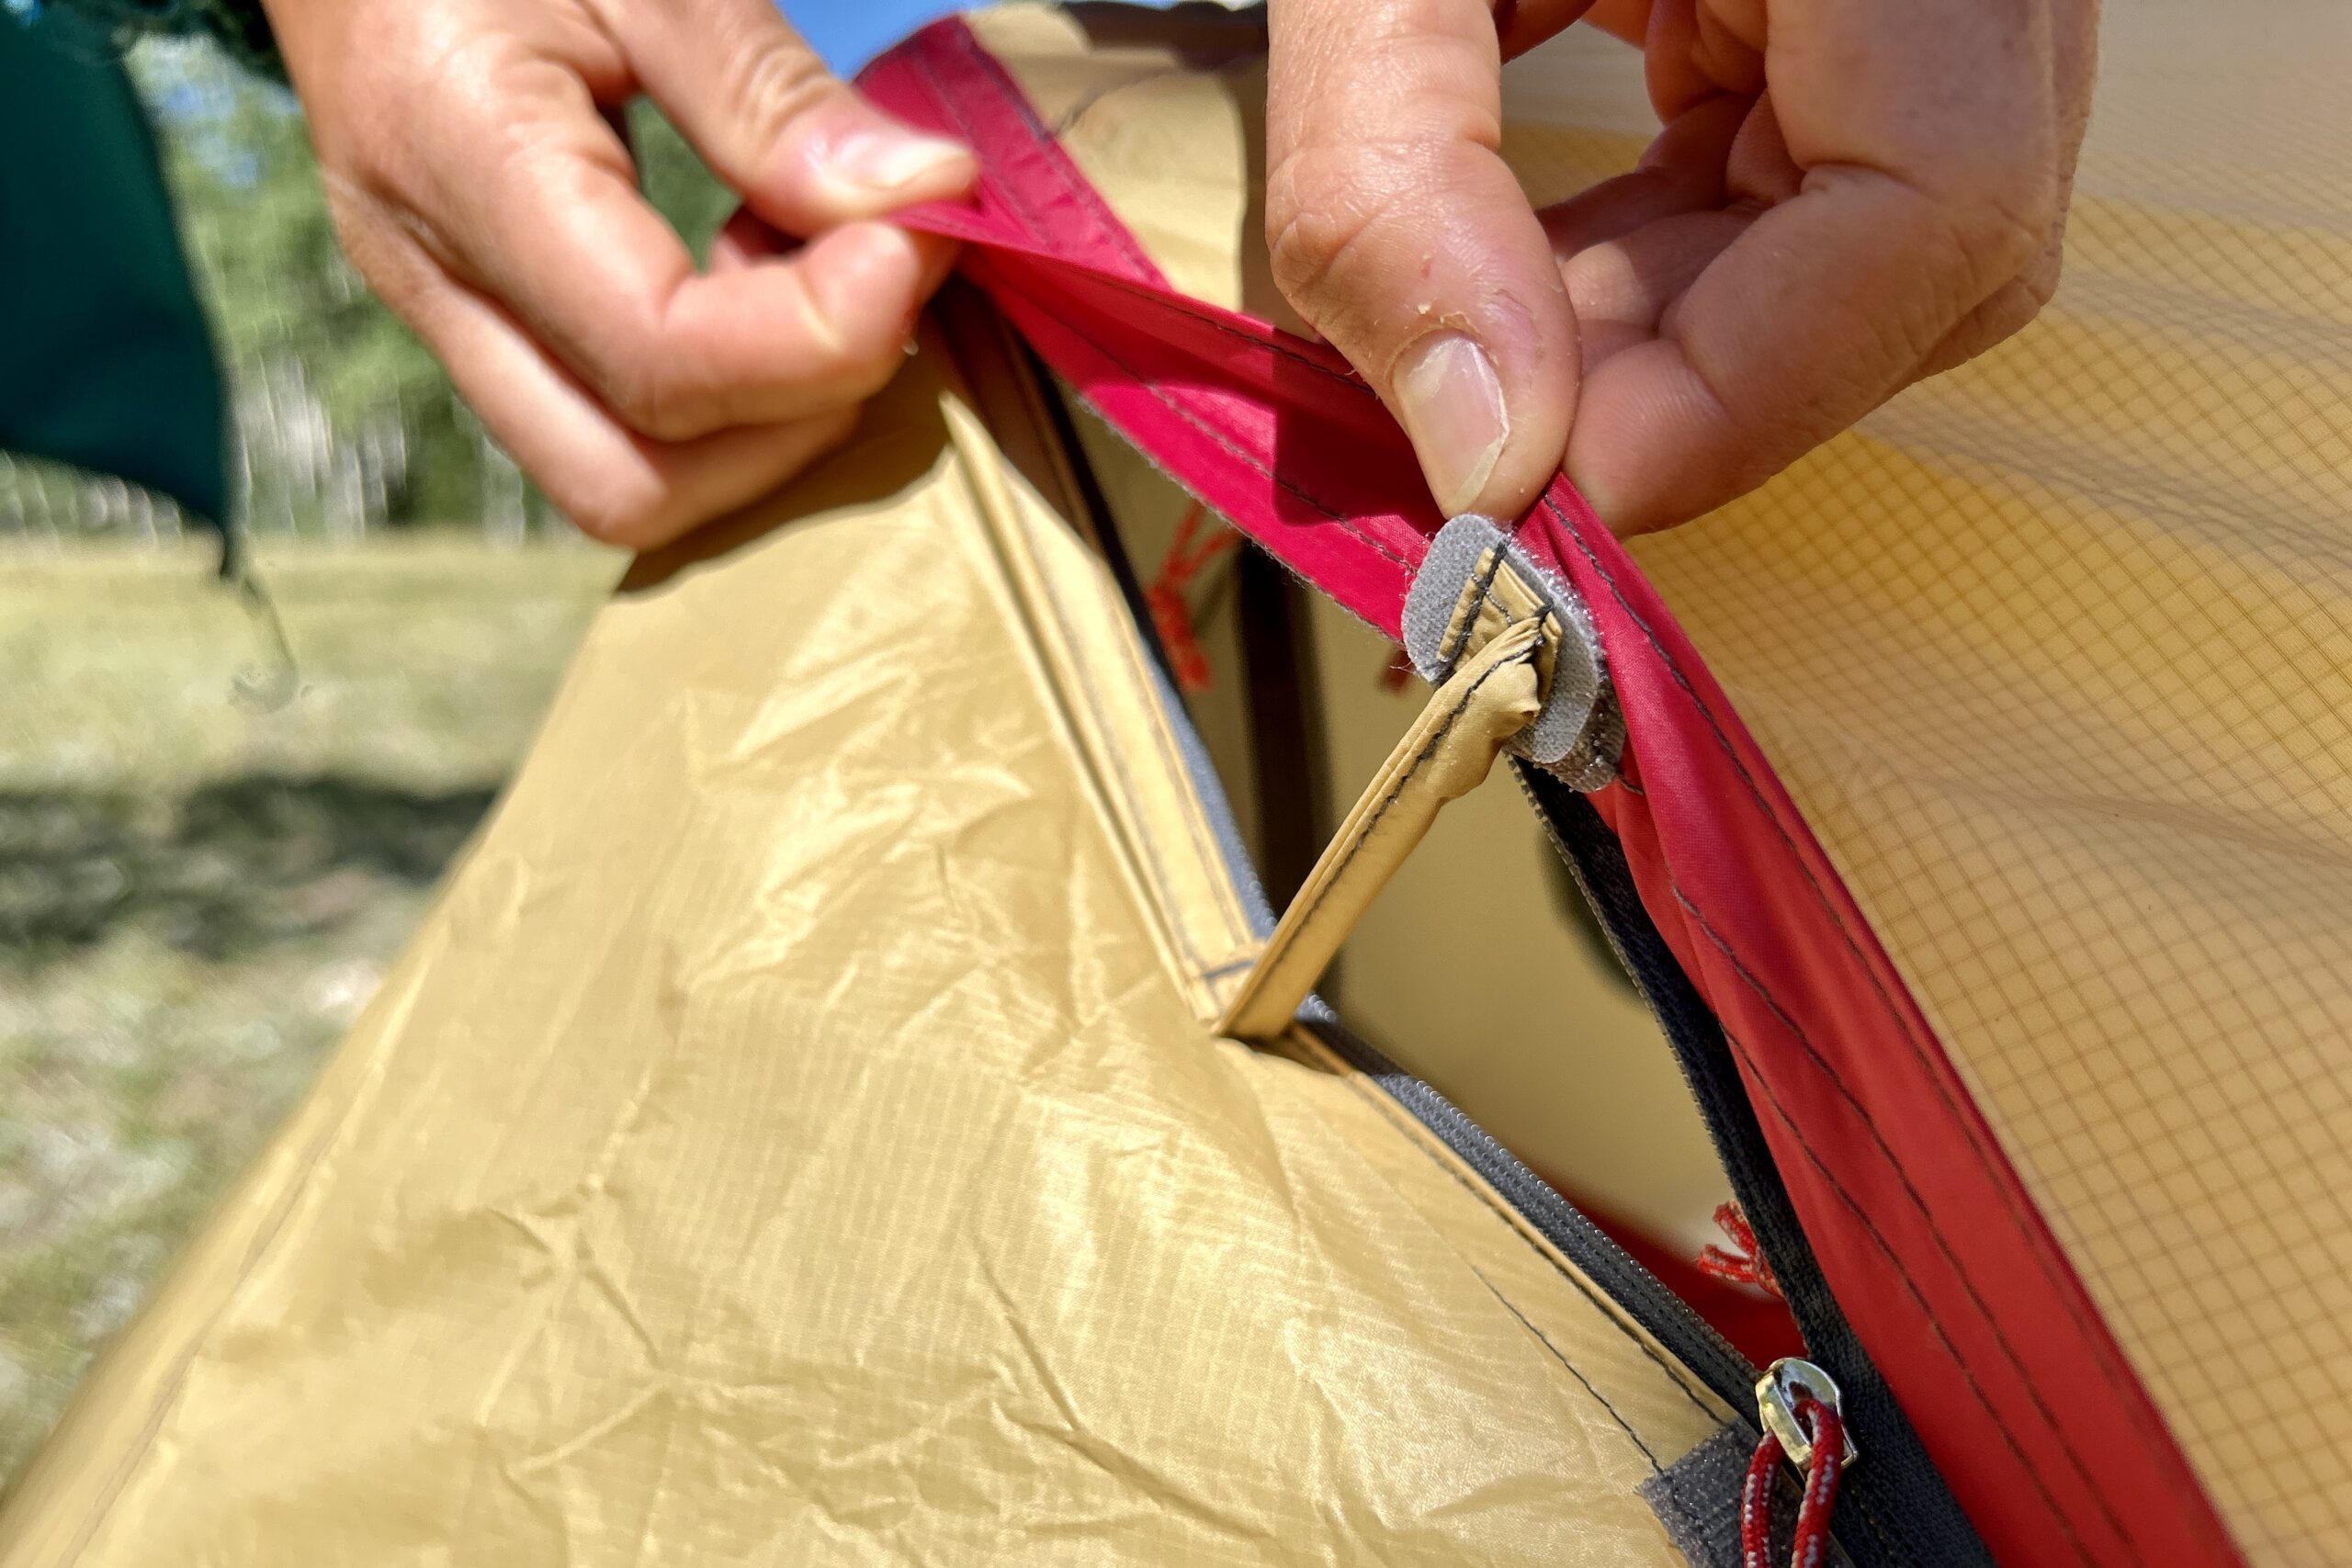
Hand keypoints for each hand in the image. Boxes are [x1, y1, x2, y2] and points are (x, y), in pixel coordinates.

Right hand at [263, 0, 977, 546]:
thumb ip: (771, 91)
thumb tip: (923, 198)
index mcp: (453, 152)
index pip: (653, 354)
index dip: (817, 336)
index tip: (916, 237)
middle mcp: (431, 273)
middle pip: (632, 483)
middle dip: (794, 416)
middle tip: (885, 275)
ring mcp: (447, 316)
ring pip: (627, 483)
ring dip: (769, 415)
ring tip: (825, 260)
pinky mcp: (485, 326)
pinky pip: (621, 428)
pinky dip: (734, 391)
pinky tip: (773, 269)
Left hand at [1265, 0, 2093, 532]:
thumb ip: (1396, 181)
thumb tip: (1479, 453)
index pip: (1936, 211)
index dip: (1746, 391)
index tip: (1541, 487)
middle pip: (1918, 258)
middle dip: (1683, 377)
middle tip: (1484, 429)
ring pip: (1875, 244)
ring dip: (1670, 328)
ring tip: (1489, 327)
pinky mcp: (1877, 2)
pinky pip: (1818, 176)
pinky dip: (1668, 253)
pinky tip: (1541, 267)